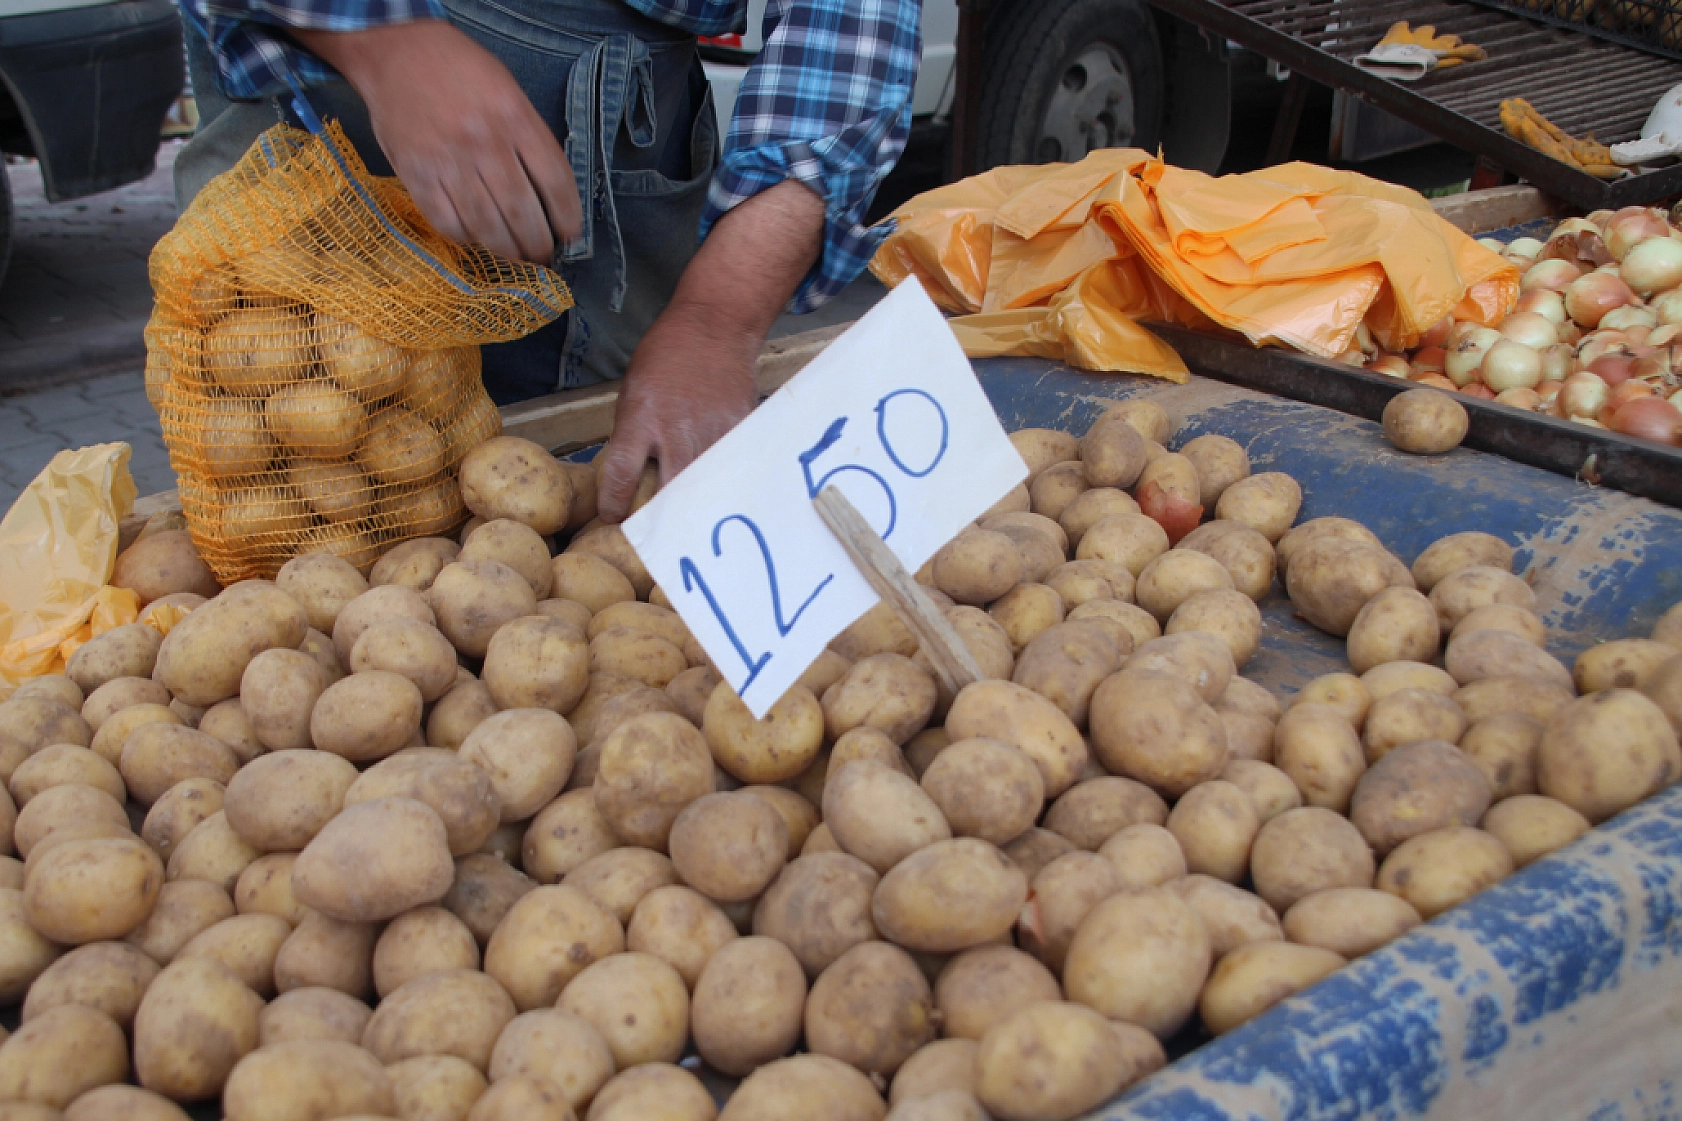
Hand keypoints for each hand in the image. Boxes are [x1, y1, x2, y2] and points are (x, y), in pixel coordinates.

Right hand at [295, 20, 580, 262]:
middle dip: (538, 244)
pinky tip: (477, 240)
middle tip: (543, 257)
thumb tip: (550, 195)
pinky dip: (467, 239)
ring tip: (516, 258)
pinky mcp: (417, 174)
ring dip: (507, 251)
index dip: (567, 217)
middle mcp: (484, 142)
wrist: (397, 53)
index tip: (570, 236)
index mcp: (515, 118)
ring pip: (486, 224)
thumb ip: (529, 138)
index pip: (554, 181)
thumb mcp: (508, 91)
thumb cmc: (460, 72)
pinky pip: (447, 222)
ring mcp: (449, 161)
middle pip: (522, 211)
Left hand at [594, 181, 826, 520]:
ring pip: (702, 487)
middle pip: (668, 493)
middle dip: (661, 522)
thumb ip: (632, 434)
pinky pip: (729, 469)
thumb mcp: (633, 390)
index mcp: (640, 419)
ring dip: (694, 511)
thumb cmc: (666, 355)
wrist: (715, 325)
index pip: (620, 475)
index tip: (615, 520)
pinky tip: (722, 501)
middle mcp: (675, 430)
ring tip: (691, 535)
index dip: (615, 505)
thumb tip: (630, 477)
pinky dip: (723, 486)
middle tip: (658, 544)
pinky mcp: (739, 431)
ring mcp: (711, 433)